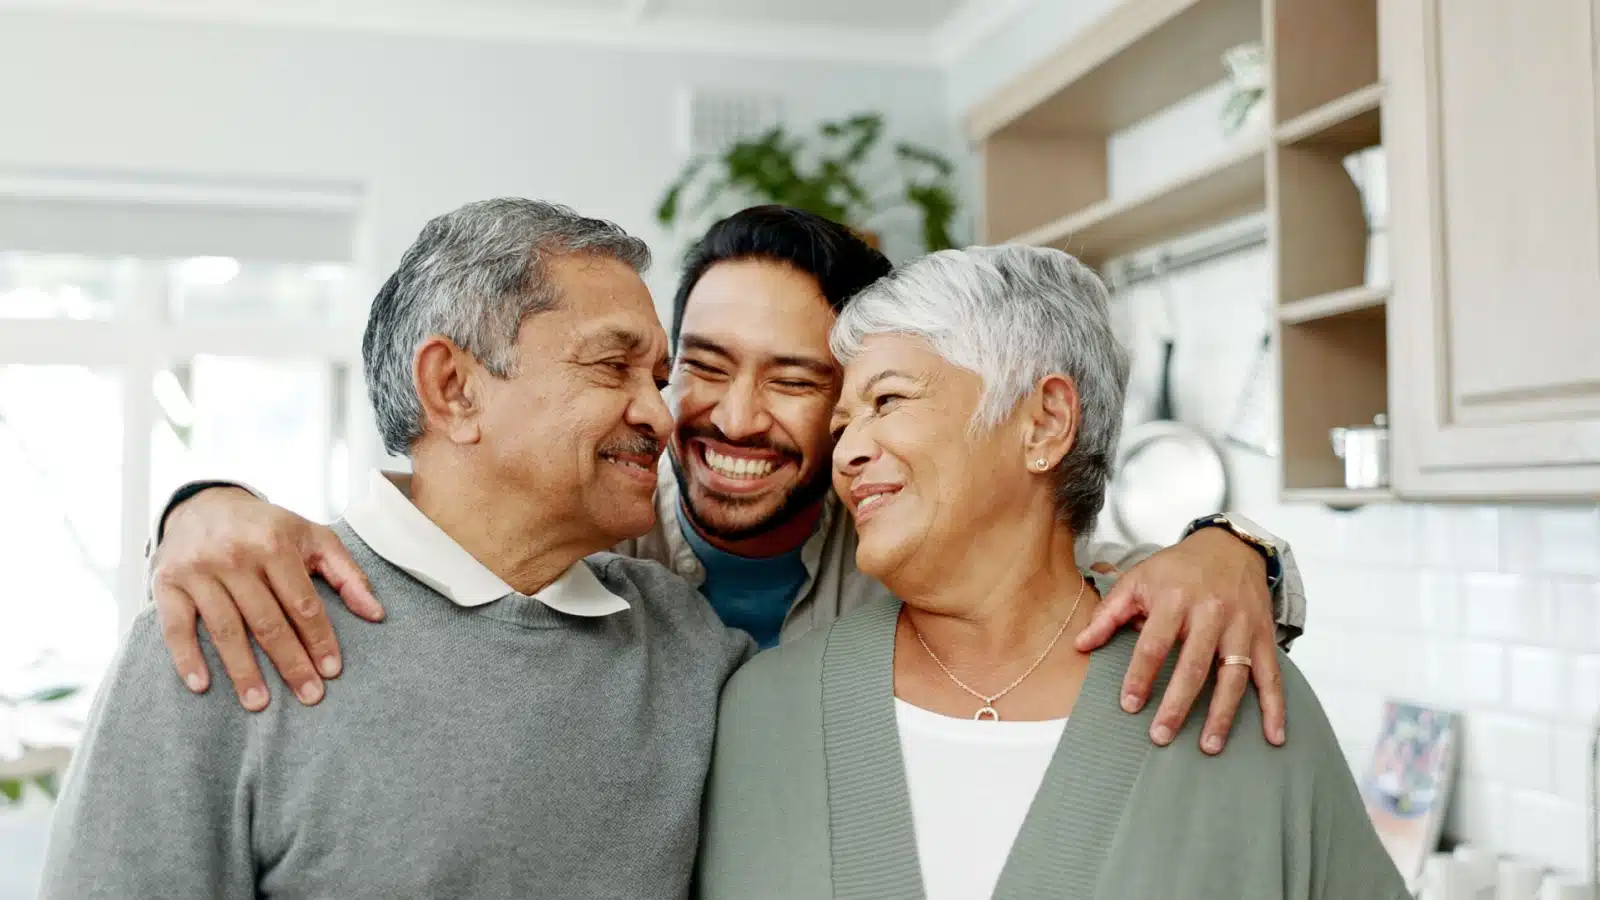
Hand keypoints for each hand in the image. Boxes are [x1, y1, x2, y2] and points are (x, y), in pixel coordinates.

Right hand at [149, 487, 382, 710]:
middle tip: (308, 696)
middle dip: (290, 663)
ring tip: (259, 703)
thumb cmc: (267, 528)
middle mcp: (235, 556)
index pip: (302, 603)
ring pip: (225, 629)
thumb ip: (347, 574)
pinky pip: (175, 626)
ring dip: (243, 670)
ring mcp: (198, 570)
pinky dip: (186, 657)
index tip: (331, 671)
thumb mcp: (313, 537)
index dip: (319, 639)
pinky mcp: (167, 583)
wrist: (205, 504)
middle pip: (267, 621)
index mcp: (275, 543)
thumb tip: (376, 614)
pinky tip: (202, 685)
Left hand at [1074, 528, 1285, 753]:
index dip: (1140, 675)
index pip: (1155, 643)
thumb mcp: (1138, 579)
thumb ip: (1108, 613)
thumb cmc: (1177, 568)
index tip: (1129, 705)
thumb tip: (1079, 645)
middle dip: (1177, 704)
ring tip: (1208, 746)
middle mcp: (1211, 613)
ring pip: (1233, 676)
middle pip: (1194, 665)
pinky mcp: (1264, 636)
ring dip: (1222, 714)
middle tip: (1161, 736)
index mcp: (1175, 599)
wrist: (1230, 547)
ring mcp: (1241, 627)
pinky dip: (1276, 708)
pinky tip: (1273, 737)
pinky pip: (1272, 676)